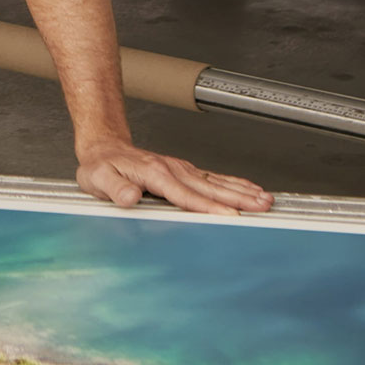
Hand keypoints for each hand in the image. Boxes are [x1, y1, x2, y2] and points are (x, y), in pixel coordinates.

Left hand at [77, 142, 273, 214]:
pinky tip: (250, 189)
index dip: (208, 206)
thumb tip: (130, 197)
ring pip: (217, 181)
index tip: (229, 215)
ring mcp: (181, 169)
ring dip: (243, 190)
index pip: (185, 195)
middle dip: (239, 198)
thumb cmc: (101, 166)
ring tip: (266, 199)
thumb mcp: (98, 179)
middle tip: (263, 206)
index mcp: (154, 174)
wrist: (104, 148)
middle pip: (210, 187)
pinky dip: (234, 183)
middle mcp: (172, 170)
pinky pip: (214, 178)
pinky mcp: (185, 171)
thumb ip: (115, 189)